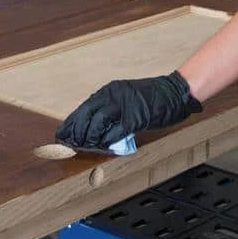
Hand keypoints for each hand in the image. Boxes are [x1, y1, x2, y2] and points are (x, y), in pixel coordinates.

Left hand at [56, 71, 202, 153]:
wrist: (175, 92)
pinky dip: (108, 141)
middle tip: (70, 145)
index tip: (63, 135)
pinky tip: (104, 147)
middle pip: (86, 114)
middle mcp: (113, 95)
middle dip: (76, 131)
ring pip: (97, 122)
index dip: (72, 123)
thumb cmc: (152, 98)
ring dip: (90, 137)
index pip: (84, 108)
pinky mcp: (135, 117)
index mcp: (109, 90)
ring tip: (86, 146)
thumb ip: (111, 111)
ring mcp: (124, 105)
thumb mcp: (126, 99)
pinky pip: (116, 132)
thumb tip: (95, 128)